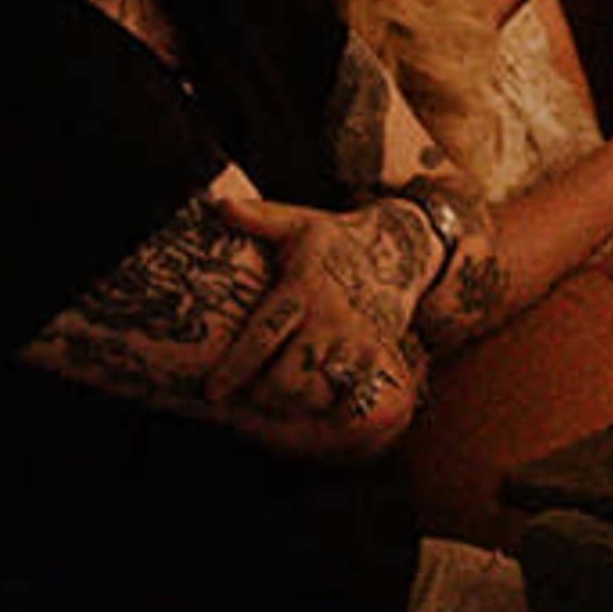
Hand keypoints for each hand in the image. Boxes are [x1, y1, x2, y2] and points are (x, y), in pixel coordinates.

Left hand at [204, 173, 437, 435]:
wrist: (401, 247)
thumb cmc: (337, 238)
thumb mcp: (299, 223)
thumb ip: (259, 218)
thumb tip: (218, 206)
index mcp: (303, 287)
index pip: (264, 336)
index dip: (235, 368)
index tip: (211, 391)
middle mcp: (330, 317)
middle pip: (287, 377)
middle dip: (261, 394)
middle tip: (247, 393)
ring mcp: (356, 339)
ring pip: (315, 392)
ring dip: (290, 403)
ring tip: (274, 399)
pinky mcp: (375, 354)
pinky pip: (348, 397)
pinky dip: (326, 405)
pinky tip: (311, 397)